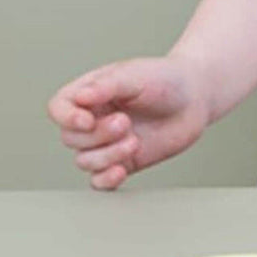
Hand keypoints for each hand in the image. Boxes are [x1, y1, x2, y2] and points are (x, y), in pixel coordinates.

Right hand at [47, 55, 210, 189]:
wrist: (196, 97)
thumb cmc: (166, 79)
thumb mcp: (135, 75)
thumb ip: (107, 85)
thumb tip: (79, 97)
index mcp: (90, 94)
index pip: (59, 108)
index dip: (66, 118)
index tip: (88, 120)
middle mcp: (94, 119)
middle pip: (72, 138)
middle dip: (97, 135)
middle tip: (125, 122)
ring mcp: (107, 143)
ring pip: (85, 161)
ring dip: (107, 155)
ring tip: (135, 140)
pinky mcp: (124, 161)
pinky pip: (101, 181)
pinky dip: (106, 180)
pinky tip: (121, 171)